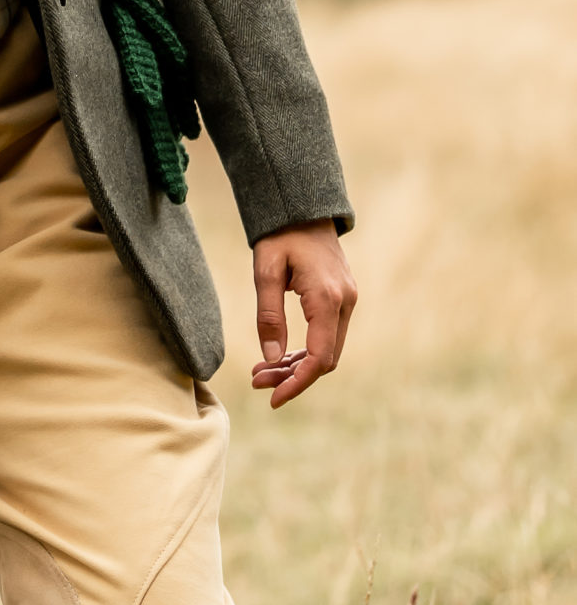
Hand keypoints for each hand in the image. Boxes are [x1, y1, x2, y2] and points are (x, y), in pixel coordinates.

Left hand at [250, 220, 356, 408]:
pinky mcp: (341, 298)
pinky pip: (327, 335)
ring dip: (298, 365)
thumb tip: (271, 358)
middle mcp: (344, 303)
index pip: (319, 357)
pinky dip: (306, 349)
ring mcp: (347, 301)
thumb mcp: (265, 271)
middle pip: (325, 358)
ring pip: (327, 349)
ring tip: (262, 371)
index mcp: (327, 298)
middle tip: (257, 381)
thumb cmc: (280, 235)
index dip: (298, 382)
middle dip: (293, 376)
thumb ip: (269, 315)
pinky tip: (280, 355)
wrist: (302, 206)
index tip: (273, 398)